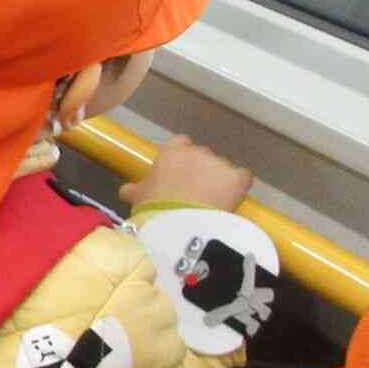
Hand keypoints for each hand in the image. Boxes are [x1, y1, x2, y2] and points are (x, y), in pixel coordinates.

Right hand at [119, 134, 252, 211]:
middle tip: (194, 191)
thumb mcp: (138, 198)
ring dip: (218, 180)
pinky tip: (231, 201)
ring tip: (211, 202)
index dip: (181, 157)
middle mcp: (197, 151)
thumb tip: (127, 191)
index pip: (180, 143)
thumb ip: (134, 190)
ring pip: (221, 168)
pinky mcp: (237, 177)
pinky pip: (242, 178)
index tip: (179, 173)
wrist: (179, 223)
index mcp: (171, 152)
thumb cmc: (153, 207)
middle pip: (203, 155)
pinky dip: (237, 188)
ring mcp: (219, 163)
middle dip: (201, 170)